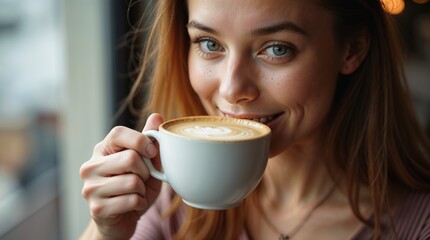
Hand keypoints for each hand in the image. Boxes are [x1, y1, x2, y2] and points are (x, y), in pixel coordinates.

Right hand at [79, 113, 163, 239]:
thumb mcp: (146, 164)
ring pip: (132, 181)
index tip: (152, 153)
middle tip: (142, 179)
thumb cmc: (134, 188)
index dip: (141, 141)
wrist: (121, 221)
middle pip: (130, 158)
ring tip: (136, 193)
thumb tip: (157, 116)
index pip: (118, 133)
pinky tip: (133, 205)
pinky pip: (131, 200)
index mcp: (102, 150)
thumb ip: (150, 143)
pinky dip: (140, 203)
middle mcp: (90, 166)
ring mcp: (90, 188)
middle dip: (145, 171)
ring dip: (143, 190)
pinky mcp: (96, 208)